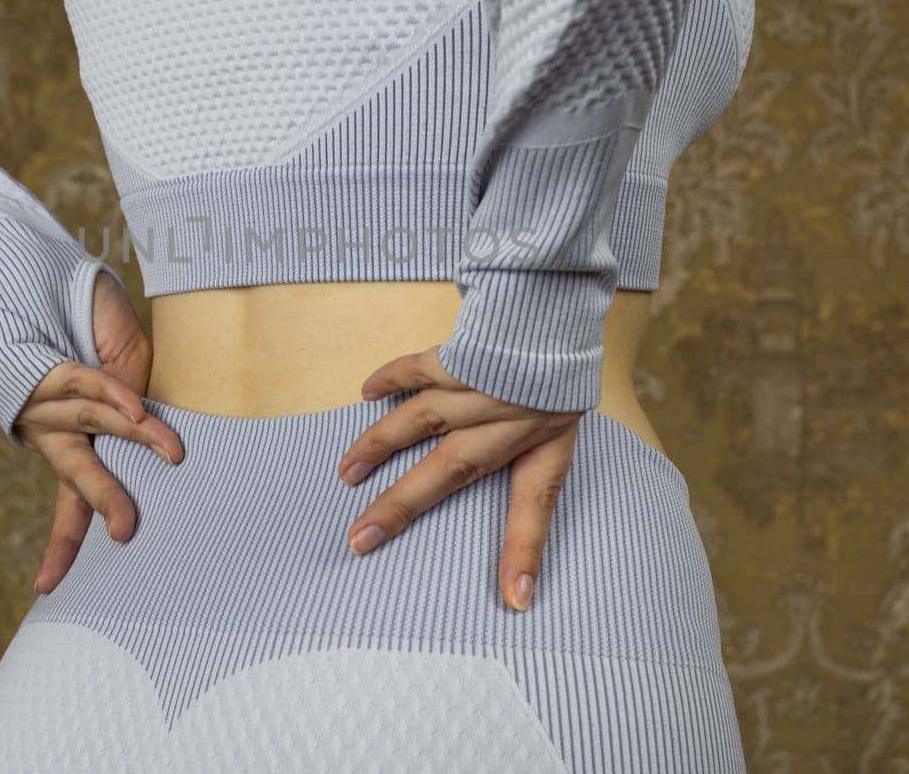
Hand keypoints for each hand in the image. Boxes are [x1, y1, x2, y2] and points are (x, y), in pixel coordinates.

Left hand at [23, 269, 178, 594]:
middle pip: (75, 476)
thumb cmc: (100, 333)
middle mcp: (55, 430)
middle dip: (101, 505)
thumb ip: (138, 408)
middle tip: (128, 533)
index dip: (62, 545)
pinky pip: (87, 389)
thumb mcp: (132, 374)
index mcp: (75, 442)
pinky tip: (136, 406)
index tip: (46, 587)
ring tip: (174, 451)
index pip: (71, 501)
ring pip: (94, 428)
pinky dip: (115, 398)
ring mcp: (48, 402)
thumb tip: (166, 443)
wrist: (58, 281)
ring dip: (137, 438)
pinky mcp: (50, 371)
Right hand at [342, 345, 580, 611]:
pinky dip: (392, 378)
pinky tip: (366, 393)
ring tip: (347, 474)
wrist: (560, 309)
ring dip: (380, 445)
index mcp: (545, 443)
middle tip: (358, 540)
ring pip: (423, 417)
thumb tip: (519, 539)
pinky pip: (421, 366)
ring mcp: (483, 383)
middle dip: (403, 506)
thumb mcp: (561, 427)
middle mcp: (511, 417)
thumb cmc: (555, 378)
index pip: (535, 506)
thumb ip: (533, 465)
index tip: (514, 599)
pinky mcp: (462, 350)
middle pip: (452, 468)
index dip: (523, 552)